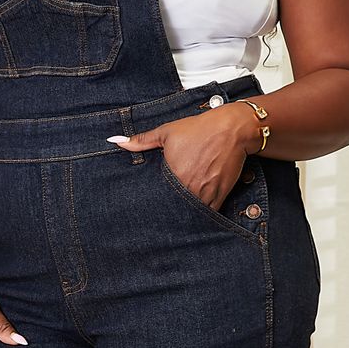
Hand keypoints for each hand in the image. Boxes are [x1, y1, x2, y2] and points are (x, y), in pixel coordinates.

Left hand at [107, 105, 254, 211]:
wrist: (232, 130)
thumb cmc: (200, 130)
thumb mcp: (167, 132)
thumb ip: (141, 141)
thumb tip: (116, 141)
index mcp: (173, 175)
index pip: (157, 199)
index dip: (152, 204)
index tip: (146, 208)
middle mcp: (189, 189)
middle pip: (173, 209)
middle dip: (167, 212)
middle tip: (158, 217)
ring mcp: (205, 195)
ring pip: (190, 215)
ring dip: (184, 215)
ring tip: (176, 216)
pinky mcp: (219, 197)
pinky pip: (208, 214)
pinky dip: (201, 214)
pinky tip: (194, 213)